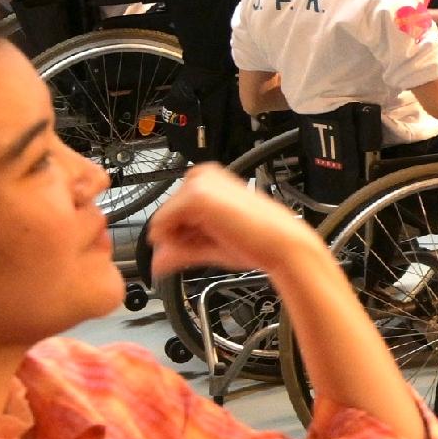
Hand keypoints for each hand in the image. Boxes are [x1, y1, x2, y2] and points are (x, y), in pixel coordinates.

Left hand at [145, 164, 320, 281]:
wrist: (280, 244)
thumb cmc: (257, 241)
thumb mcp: (210, 244)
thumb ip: (181, 250)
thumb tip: (156, 263)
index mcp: (207, 180)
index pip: (170, 211)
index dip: (182, 233)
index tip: (208, 238)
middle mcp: (202, 175)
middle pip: (163, 215)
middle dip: (180, 236)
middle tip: (215, 240)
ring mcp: (198, 183)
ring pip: (161, 221)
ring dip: (181, 238)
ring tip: (217, 238)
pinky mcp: (196, 195)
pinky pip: (162, 225)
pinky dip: (178, 239)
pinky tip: (211, 236)